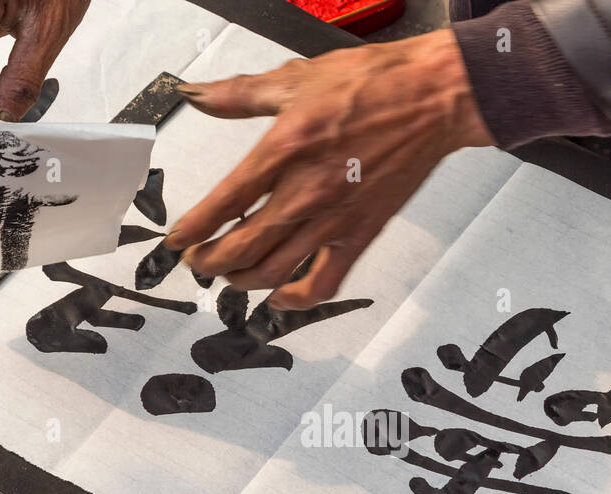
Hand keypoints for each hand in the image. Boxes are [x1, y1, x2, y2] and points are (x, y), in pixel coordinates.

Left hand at [168, 30, 493, 309]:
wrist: (433, 99)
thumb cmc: (374, 84)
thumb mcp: (296, 78)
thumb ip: (239, 93)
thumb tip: (195, 93)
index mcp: (283, 150)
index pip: (223, 203)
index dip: (192, 230)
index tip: (177, 241)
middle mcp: (305, 193)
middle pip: (241, 247)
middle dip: (209, 262)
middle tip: (197, 262)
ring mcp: (333, 220)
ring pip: (274, 271)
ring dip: (242, 281)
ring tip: (229, 276)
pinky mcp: (360, 235)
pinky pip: (323, 283)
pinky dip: (296, 298)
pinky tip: (279, 296)